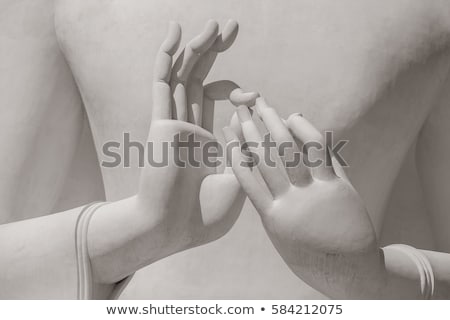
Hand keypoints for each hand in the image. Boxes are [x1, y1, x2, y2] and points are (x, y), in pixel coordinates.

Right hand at [137, 20, 257, 255]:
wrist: (175, 230)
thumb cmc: (205, 214)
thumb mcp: (240, 182)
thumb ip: (247, 154)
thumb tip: (251, 124)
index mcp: (207, 141)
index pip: (219, 102)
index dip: (238, 91)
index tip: (253, 98)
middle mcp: (189, 127)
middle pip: (201, 79)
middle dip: (217, 52)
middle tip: (233, 26)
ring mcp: (173, 122)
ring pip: (183, 75)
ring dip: (197, 48)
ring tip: (213, 23)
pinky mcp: (161, 121)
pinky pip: (162, 83)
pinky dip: (167, 57)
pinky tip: (176, 32)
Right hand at [224, 98, 380, 296]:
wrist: (348, 270)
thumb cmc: (310, 253)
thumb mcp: (281, 235)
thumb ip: (270, 208)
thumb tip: (259, 182)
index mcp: (271, 216)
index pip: (245, 175)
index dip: (234, 149)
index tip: (225, 130)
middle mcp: (289, 202)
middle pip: (264, 157)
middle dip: (250, 129)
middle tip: (240, 107)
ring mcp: (313, 194)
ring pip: (288, 150)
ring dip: (273, 123)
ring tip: (262, 105)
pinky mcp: (336, 187)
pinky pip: (319, 152)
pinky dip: (306, 131)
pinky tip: (295, 118)